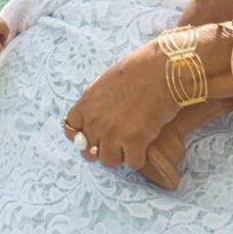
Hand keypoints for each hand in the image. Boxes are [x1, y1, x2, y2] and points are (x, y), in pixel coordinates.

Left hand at [63, 41, 179, 171]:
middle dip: (102, 149)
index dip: (82, 137)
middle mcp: (95, 121)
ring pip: (109, 161)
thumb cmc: (139, 70)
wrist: (162, 70)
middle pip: (88, 152)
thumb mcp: (106, 82)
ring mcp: (113, 132)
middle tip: (117, 142)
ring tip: (133, 144)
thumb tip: (95, 119)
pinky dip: (139, 158)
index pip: (70, 131)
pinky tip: (146, 146)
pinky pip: (132, 163)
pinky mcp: (134, 141)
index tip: (93, 137)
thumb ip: (96, 103)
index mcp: (86, 104)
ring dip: (121, 155)